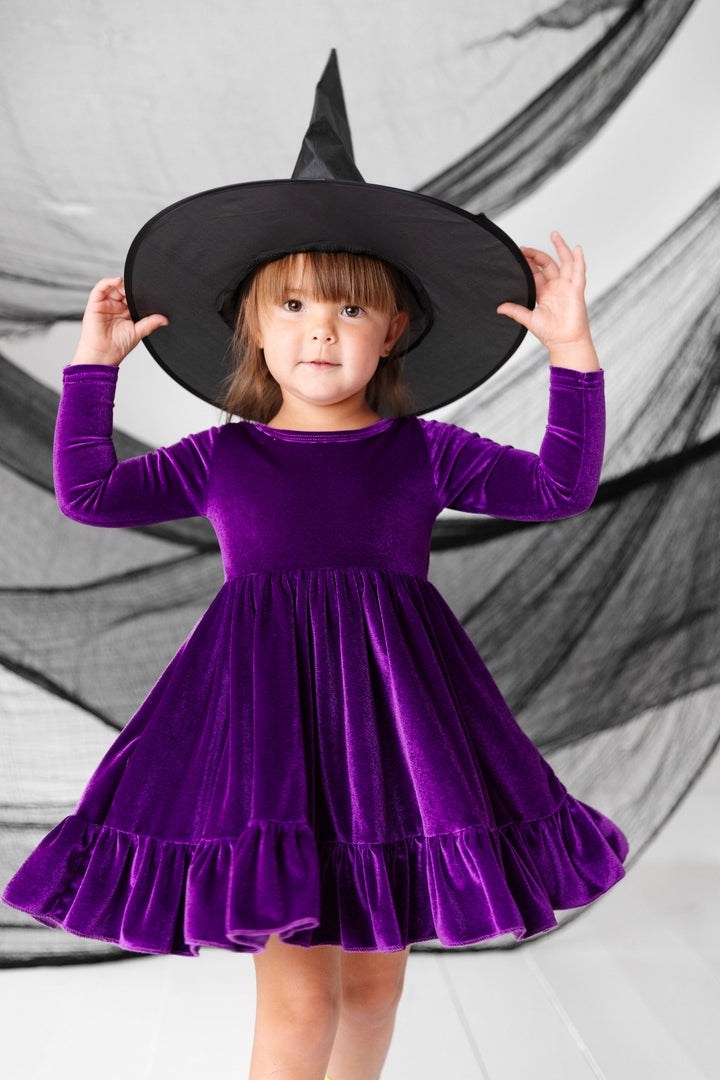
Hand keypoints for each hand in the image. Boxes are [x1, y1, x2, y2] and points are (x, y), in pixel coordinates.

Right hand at [70, 277, 168, 365]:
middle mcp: (115, 307)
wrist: (103, 354)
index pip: (132, 297)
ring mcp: (105, 304)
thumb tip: (165, 319)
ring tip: (127, 287)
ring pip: (112, 286)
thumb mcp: (138, 332)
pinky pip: (100, 288)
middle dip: (130, 287)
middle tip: (137, 291)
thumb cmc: (117, 347)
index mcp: (126, 312)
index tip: (146, 292)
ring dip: (120, 283)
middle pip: (122, 289)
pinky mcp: (95, 304)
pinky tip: (117, 281)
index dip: (138, 293)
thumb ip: (151, 323)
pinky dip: (108, 282)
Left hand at [497, 232, 591, 350]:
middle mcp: (556, 287)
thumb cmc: (550, 334)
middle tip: (524, 248)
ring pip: (565, 263)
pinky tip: (576, 249)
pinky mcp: (577, 290)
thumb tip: (499, 308)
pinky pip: (579, 272)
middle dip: (537, 254)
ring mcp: (567, 287)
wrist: (565, 343)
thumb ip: (515, 311)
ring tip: (554, 234)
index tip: (519, 254)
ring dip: (560, 248)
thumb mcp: (529, 319)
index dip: (528, 263)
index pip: (535, 273)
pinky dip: (579, 260)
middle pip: (548, 264)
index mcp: (544, 293)